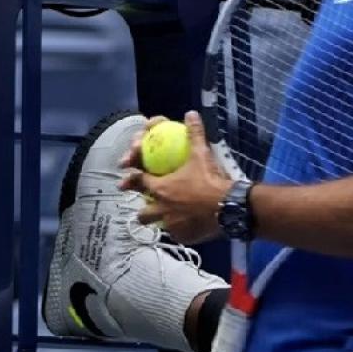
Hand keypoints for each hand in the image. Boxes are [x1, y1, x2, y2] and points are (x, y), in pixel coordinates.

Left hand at [120, 111, 232, 244]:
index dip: (130, 181)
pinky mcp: (184, 237)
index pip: (139, 183)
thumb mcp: (201, 155)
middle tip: (147, 207)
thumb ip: (194, 134)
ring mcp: (172, 225)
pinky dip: (180, 230)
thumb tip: (191, 114)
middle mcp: (161, 209)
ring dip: (161, 222)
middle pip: (143, 214)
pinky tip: (187, 226)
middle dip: (142, 211)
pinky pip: (177, 235)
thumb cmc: (210, 181)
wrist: (229, 207)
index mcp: (160, 189)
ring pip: (159, 226)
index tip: (124, 182)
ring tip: (169, 220)